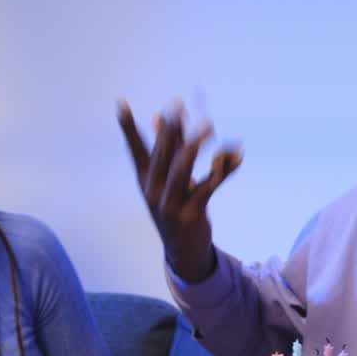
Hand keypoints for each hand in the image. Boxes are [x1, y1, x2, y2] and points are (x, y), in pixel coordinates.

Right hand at [117, 100, 241, 282]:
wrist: (184, 252)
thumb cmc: (176, 208)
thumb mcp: (167, 181)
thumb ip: (166, 150)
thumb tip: (159, 118)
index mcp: (145, 181)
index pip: (135, 149)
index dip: (128, 127)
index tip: (120, 103)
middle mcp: (153, 192)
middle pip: (162, 154)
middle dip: (170, 128)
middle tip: (178, 104)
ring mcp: (170, 205)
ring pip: (182, 168)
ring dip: (196, 144)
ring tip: (208, 124)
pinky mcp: (191, 215)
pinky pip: (209, 187)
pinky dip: (224, 170)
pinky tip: (236, 155)